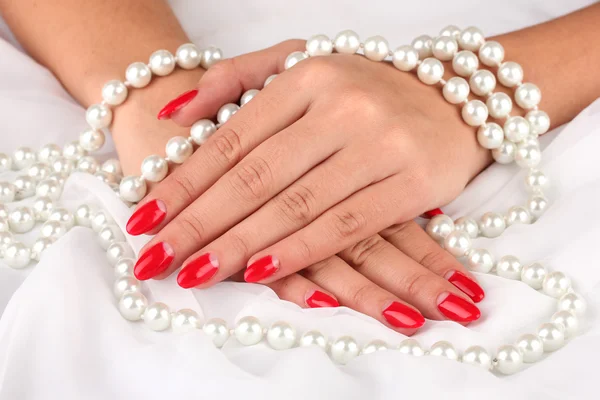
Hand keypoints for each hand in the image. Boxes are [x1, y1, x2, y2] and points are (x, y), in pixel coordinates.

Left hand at [127, 41, 484, 327]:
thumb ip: (234, 79)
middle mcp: (341, 107)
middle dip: (199, 222)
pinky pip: (346, 224)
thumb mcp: (303, 63)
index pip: (232, 138)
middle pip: (255, 176)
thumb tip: (174, 115)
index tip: (144, 217)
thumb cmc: (370, 86)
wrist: (461, 97)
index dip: (184, 182)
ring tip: (193, 273)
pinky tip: (261, 272)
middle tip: (154, 258)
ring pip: (295, 204)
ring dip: (239, 244)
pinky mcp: (412, 183)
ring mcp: (379, 144)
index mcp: (307, 75)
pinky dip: (300, 250)